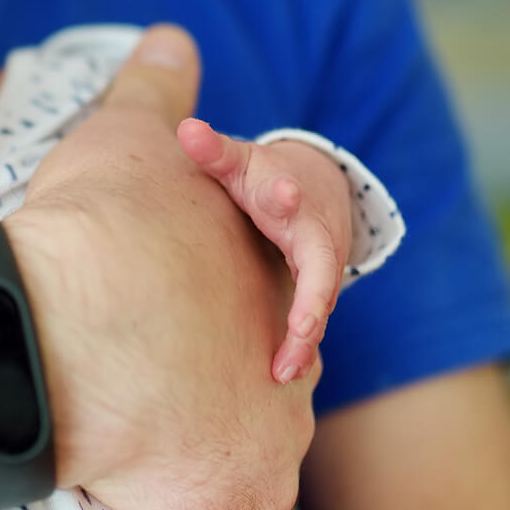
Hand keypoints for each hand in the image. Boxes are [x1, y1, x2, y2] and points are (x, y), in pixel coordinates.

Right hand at [8, 25, 311, 509]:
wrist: (66, 324)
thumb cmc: (99, 230)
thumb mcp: (127, 136)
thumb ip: (156, 86)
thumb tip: (172, 36)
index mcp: (277, 269)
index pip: (278, 292)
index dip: (227, 299)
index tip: (175, 309)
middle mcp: (292, 358)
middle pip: (272, 378)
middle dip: (226, 376)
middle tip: (153, 376)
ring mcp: (277, 436)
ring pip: (259, 456)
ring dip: (209, 453)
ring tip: (142, 448)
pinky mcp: (243, 506)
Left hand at [177, 119, 352, 384]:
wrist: (316, 187)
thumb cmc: (262, 177)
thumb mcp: (239, 160)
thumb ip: (213, 149)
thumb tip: (186, 130)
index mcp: (291, 202)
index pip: (292, 201)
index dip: (288, 199)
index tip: (284, 196)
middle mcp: (315, 239)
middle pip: (319, 275)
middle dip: (311, 306)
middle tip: (300, 336)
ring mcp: (322, 269)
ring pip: (318, 308)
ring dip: (304, 340)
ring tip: (284, 373)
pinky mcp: (317, 291)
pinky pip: (311, 321)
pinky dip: (301, 347)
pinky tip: (282, 379)